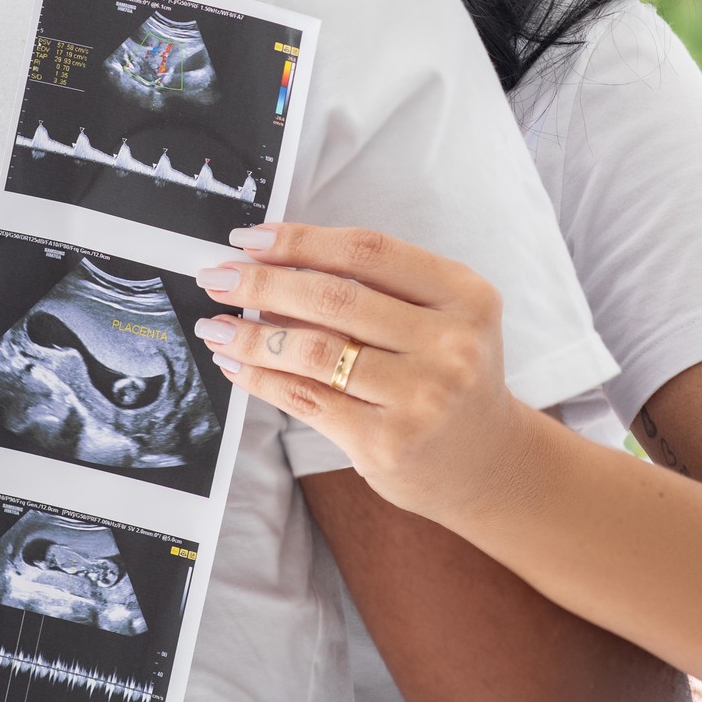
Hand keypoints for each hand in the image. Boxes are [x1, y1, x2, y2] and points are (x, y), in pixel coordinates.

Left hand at [193, 222, 530, 526]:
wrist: (486, 462)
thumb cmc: (448, 374)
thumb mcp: (439, 316)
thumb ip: (374, 287)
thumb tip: (271, 267)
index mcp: (465, 296)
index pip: (368, 252)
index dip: (301, 241)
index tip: (251, 238)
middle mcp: (449, 345)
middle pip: (334, 299)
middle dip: (262, 284)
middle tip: (217, 277)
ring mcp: (419, 398)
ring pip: (313, 351)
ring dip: (250, 336)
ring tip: (214, 326)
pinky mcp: (385, 443)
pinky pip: (306, 399)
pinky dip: (262, 379)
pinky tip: (236, 366)